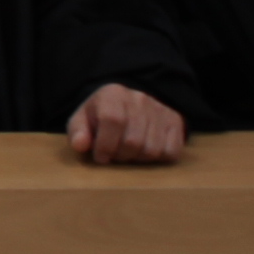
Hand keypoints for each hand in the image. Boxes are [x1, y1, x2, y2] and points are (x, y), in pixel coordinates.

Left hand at [64, 82, 186, 165]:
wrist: (128, 105)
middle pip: (133, 141)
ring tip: (129, 152)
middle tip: (115, 155)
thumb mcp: (83, 120)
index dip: (105, 145)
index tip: (100, 157)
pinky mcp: (175, 122)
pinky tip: (145, 151)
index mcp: (113, 94)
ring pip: (152, 150)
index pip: (112, 120)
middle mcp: (139, 99)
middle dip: (121, 156)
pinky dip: (158, 158)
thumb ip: (78, 132)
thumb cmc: (101, 116)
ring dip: (138, 159)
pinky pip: (171, 152)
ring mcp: (160, 110)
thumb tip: (80, 145)